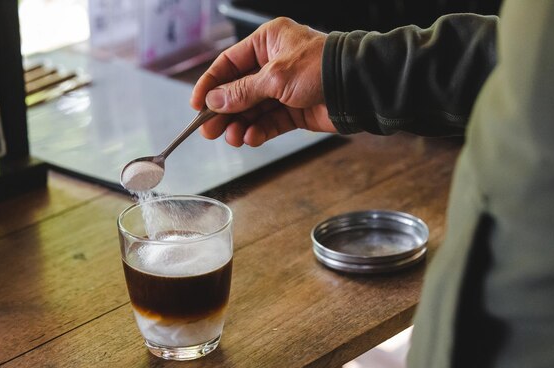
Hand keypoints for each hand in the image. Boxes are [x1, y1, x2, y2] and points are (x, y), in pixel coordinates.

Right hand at [190, 17, 336, 146]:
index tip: (196, 105)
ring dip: (240, 125)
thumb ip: (242, 91)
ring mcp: (284, 89)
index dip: (210, 84)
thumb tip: (213, 100)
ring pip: (253, 110)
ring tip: (232, 138)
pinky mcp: (294, 110)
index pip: (229, 63)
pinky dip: (259, 131)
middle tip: (209, 130)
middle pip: (238, 90)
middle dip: (224, 112)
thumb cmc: (321, 68)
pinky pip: (270, 122)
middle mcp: (273, 64)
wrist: (358, 88)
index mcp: (267, 42)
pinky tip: (251, 138)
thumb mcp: (275, 77)